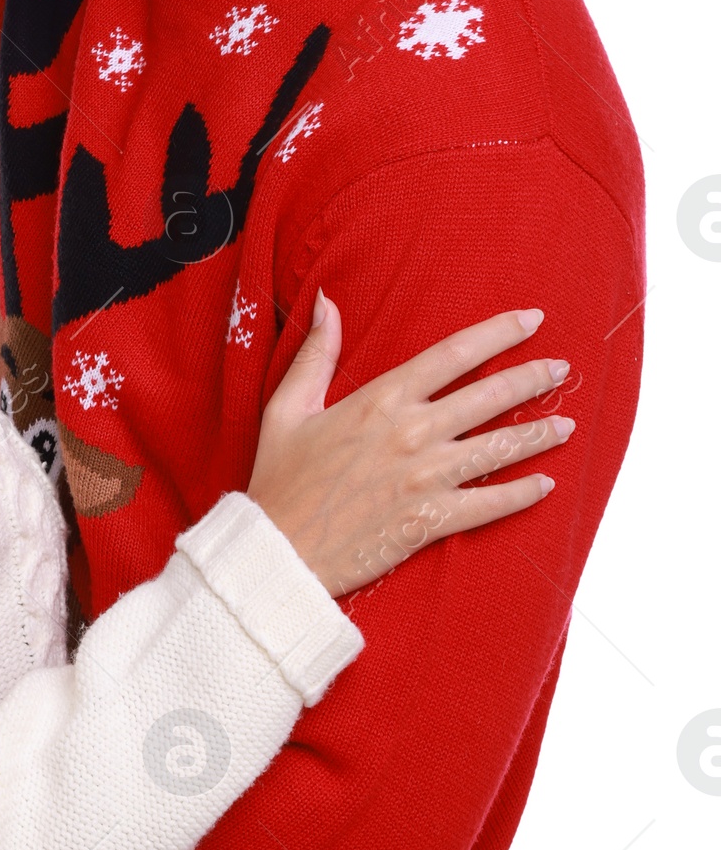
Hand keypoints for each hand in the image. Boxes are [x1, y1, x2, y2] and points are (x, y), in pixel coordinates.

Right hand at [247, 296, 572, 595]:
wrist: (280, 549)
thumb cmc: (281, 477)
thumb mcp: (288, 406)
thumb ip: (317, 352)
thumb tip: (328, 300)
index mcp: (380, 399)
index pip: (453, 354)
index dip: (498, 334)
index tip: (532, 321)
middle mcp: (411, 433)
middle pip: (488, 397)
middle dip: (532, 379)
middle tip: (562, 370)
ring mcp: (425, 478)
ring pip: (498, 449)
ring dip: (538, 435)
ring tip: (568, 425)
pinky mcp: (430, 520)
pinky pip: (489, 505)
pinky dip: (521, 495)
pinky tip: (545, 486)